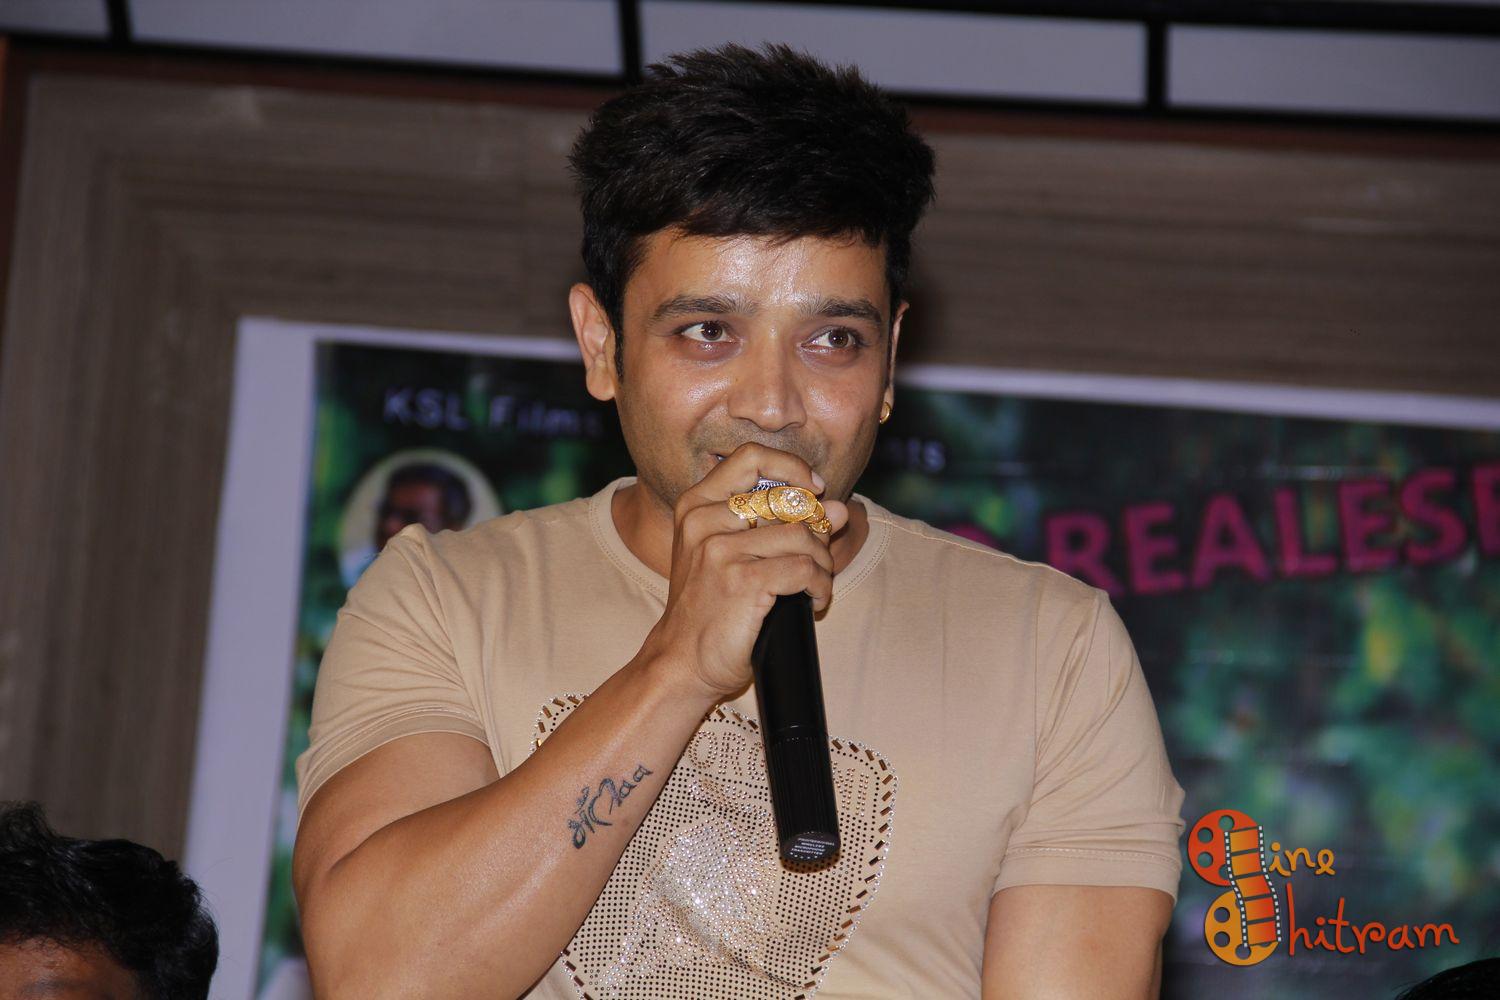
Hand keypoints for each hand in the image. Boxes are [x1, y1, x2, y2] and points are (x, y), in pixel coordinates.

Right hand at [641, 443, 848, 703]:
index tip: (814, 491)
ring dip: (822, 563)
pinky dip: (820, 586)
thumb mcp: (729, 555)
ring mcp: (720, 550)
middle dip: (816, 530)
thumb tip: (837, 509)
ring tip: (816, 584)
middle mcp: (703, 520)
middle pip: (787, 501)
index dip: (792, 467)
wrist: (682, 660)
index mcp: (695, 505)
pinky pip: (804, 569)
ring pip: (802, 536)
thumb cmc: (708, 607)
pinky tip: (814, 601)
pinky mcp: (742, 581)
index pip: (751, 457)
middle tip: (817, 558)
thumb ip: (776, 525)